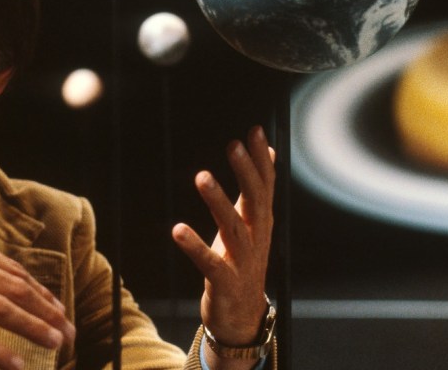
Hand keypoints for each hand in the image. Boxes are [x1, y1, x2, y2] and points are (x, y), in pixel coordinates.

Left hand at [171, 126, 274, 365]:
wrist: (242, 317)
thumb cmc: (242, 262)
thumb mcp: (252, 223)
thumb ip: (257, 189)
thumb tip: (270, 152)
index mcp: (261, 223)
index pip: (266, 186)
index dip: (261, 159)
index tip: (254, 131)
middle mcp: (257, 239)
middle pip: (255, 202)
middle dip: (246, 173)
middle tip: (234, 145)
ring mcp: (243, 263)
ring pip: (234, 229)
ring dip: (218, 202)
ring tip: (202, 176)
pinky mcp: (225, 284)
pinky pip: (211, 264)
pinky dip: (195, 247)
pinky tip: (178, 230)